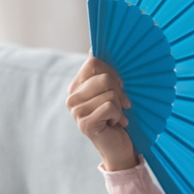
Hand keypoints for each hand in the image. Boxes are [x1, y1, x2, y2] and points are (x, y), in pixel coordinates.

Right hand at [66, 54, 137, 170]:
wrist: (121, 146)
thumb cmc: (119, 116)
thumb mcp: (113, 91)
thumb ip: (104, 71)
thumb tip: (93, 47)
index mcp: (77, 86)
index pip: (94, 63)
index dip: (113, 72)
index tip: (120, 86)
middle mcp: (72, 98)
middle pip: (103, 78)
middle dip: (120, 91)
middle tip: (121, 105)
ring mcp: (76, 112)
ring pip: (109, 94)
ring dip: (120, 107)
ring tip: (117, 117)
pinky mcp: (85, 124)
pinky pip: (110, 107)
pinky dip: (119, 116)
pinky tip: (115, 124)